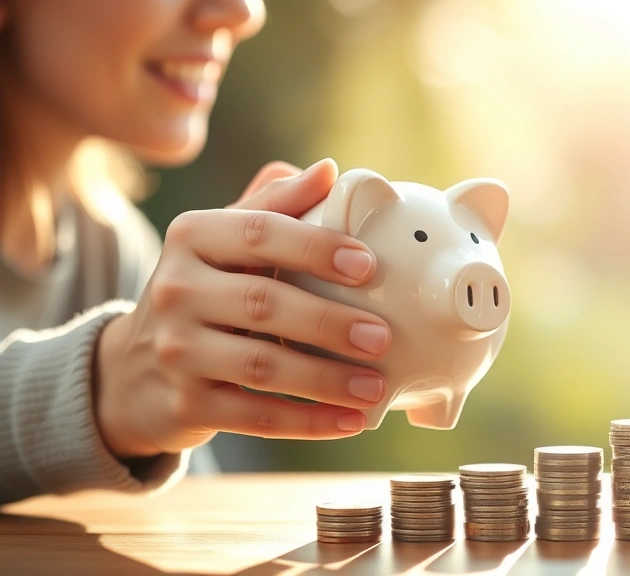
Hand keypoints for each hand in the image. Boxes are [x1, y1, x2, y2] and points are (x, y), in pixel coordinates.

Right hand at [94, 159, 392, 458]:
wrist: (135, 369)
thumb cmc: (206, 289)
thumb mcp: (227, 240)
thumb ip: (274, 204)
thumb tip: (329, 171)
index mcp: (192, 237)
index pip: (260, 232)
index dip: (316, 247)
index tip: (370, 265)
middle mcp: (174, 290)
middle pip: (264, 303)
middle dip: (330, 322)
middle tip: (383, 337)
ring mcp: (176, 351)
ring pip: (262, 366)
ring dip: (327, 379)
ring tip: (377, 385)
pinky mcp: (185, 405)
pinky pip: (255, 417)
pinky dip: (308, 422)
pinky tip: (351, 422)